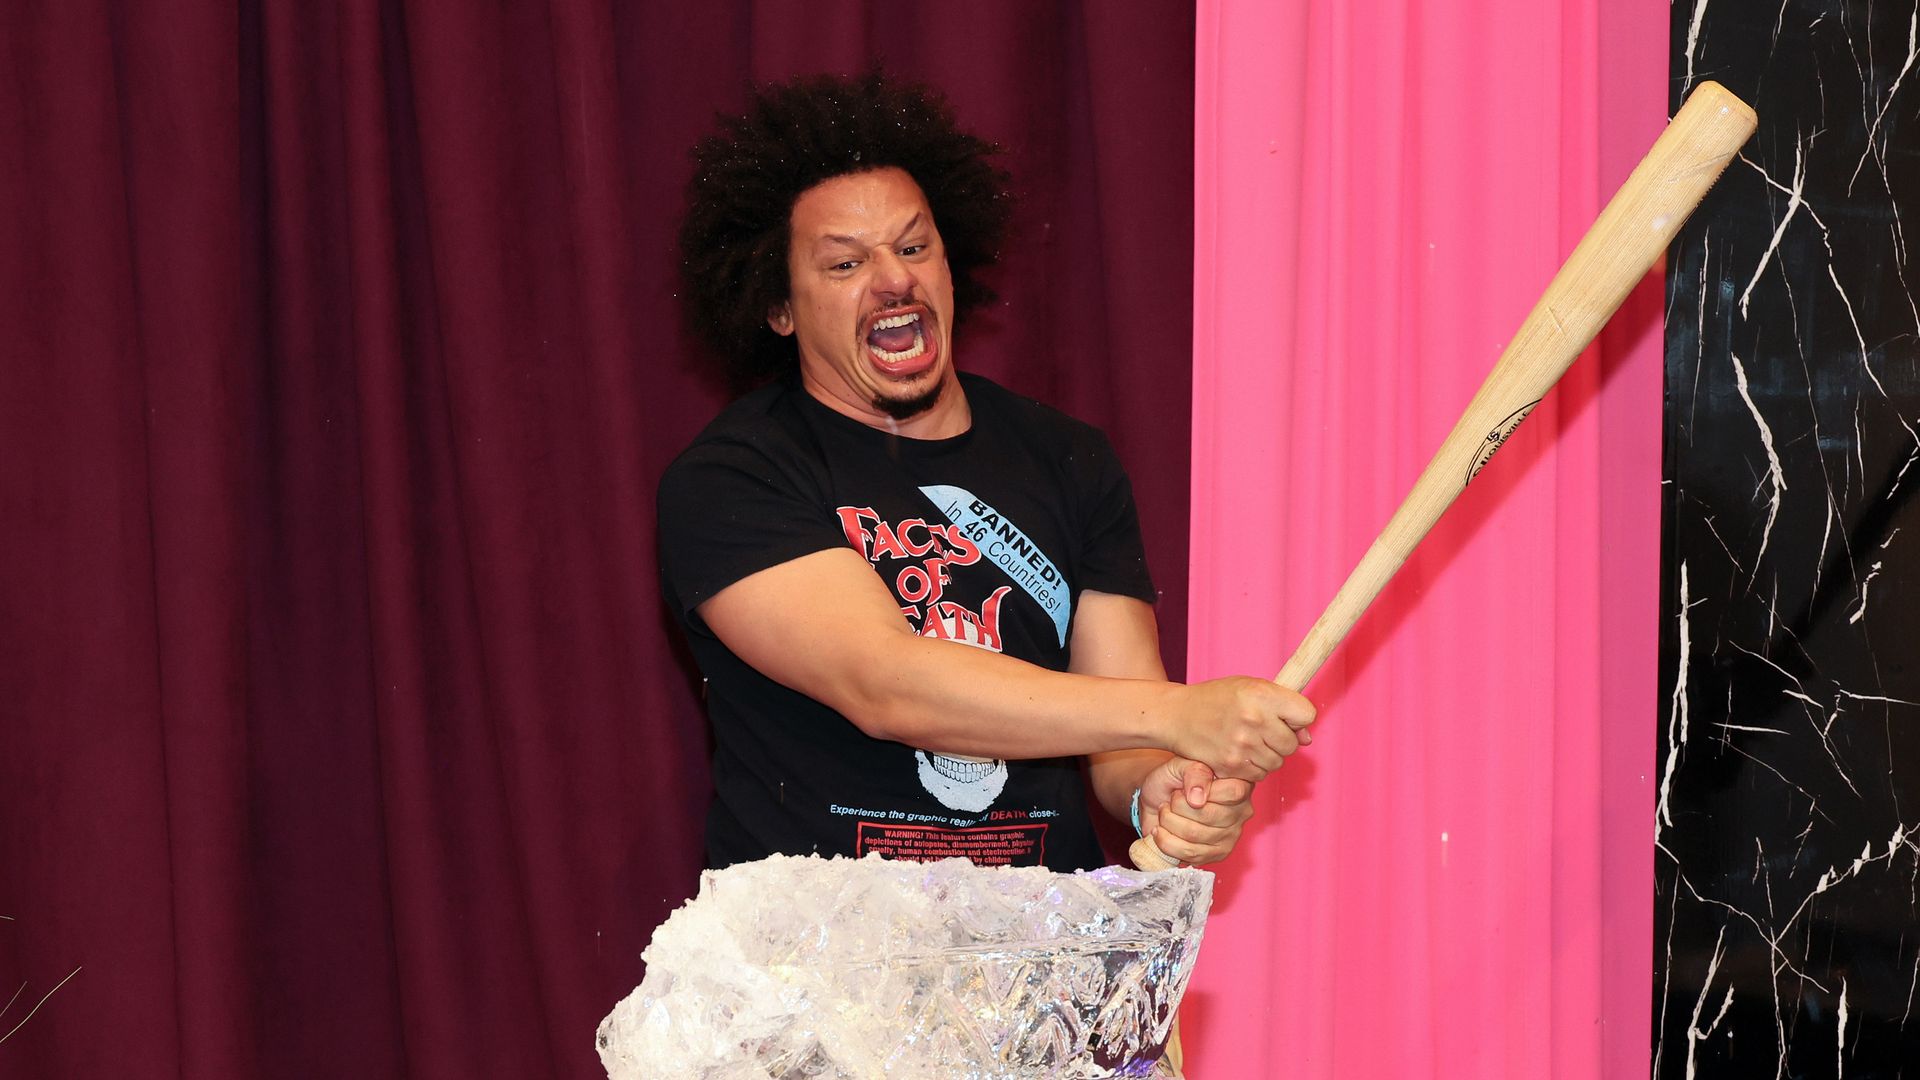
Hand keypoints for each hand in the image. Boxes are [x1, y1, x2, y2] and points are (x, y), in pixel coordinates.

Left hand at [1138, 757, 1254, 866]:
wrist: (1157, 800)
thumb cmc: (1173, 780)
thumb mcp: (1181, 765)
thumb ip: (1194, 773)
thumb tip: (1198, 798)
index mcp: (1240, 784)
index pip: (1232, 792)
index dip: (1202, 790)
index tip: (1182, 789)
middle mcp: (1241, 811)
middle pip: (1208, 816)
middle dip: (1177, 806)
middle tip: (1170, 800)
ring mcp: (1232, 835)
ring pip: (1194, 835)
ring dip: (1169, 822)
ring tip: (1164, 813)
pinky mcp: (1218, 854)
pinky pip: (1189, 854)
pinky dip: (1166, 841)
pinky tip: (1161, 830)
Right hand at [1163, 677, 1314, 781]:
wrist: (1177, 715)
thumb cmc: (1216, 699)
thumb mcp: (1250, 688)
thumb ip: (1283, 706)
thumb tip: (1307, 739)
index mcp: (1261, 694)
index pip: (1307, 714)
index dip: (1298, 717)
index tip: (1284, 716)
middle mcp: (1254, 719)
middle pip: (1293, 744)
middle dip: (1281, 740)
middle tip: (1260, 730)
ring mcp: (1243, 745)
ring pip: (1278, 762)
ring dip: (1267, 755)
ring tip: (1246, 741)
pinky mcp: (1233, 766)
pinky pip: (1260, 775)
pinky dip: (1253, 768)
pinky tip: (1238, 752)